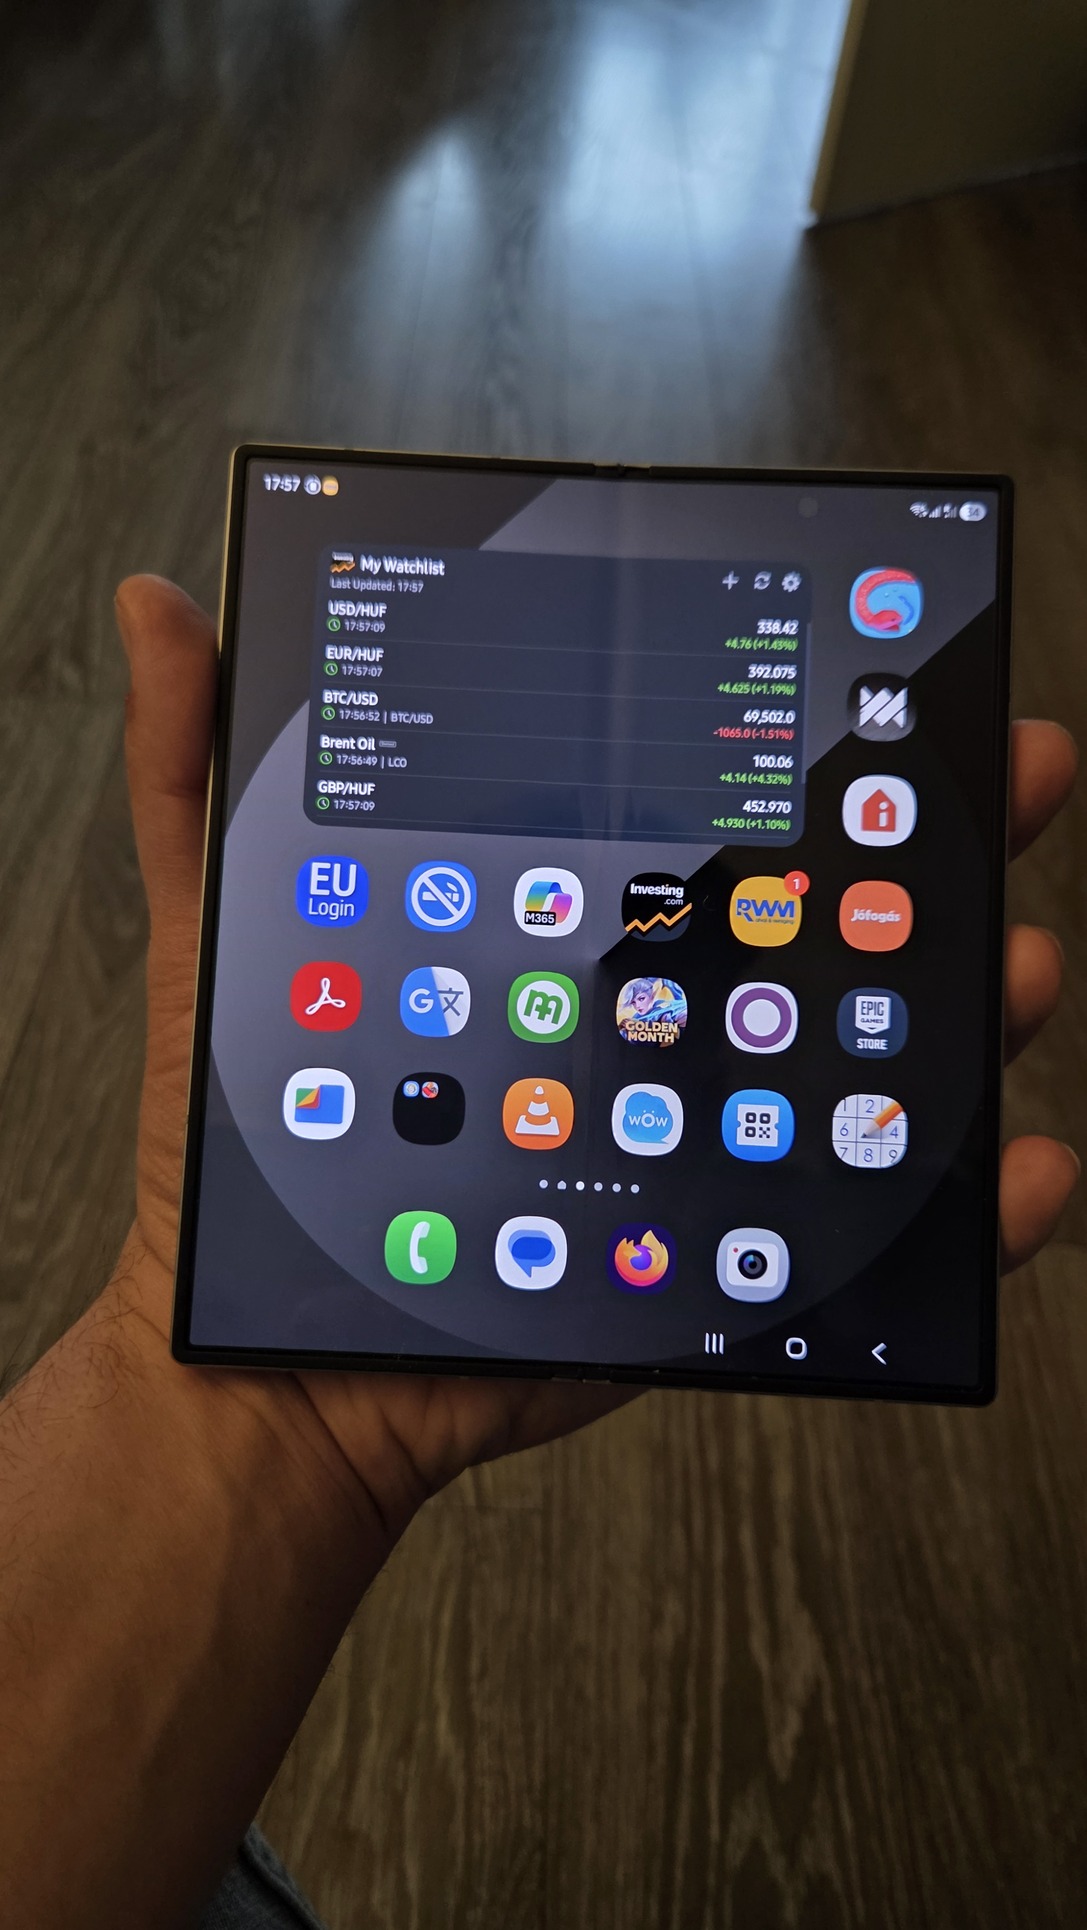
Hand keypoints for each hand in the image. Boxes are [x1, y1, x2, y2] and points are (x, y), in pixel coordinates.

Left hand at [115, 576, 1078, 1515]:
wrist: (270, 1366)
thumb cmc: (240, 1149)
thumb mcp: (210, 934)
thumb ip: (194, 774)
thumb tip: (162, 601)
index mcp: (558, 926)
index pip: (697, 806)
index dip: (797, 740)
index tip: (884, 674)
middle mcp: (645, 1014)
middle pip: (813, 912)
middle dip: (925, 838)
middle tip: (1001, 776)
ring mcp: (693, 1132)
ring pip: (862, 1054)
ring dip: (965, 1002)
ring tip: (1014, 966)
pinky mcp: (712, 1252)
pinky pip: (858, 1230)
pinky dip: (961, 1211)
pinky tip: (1016, 1180)